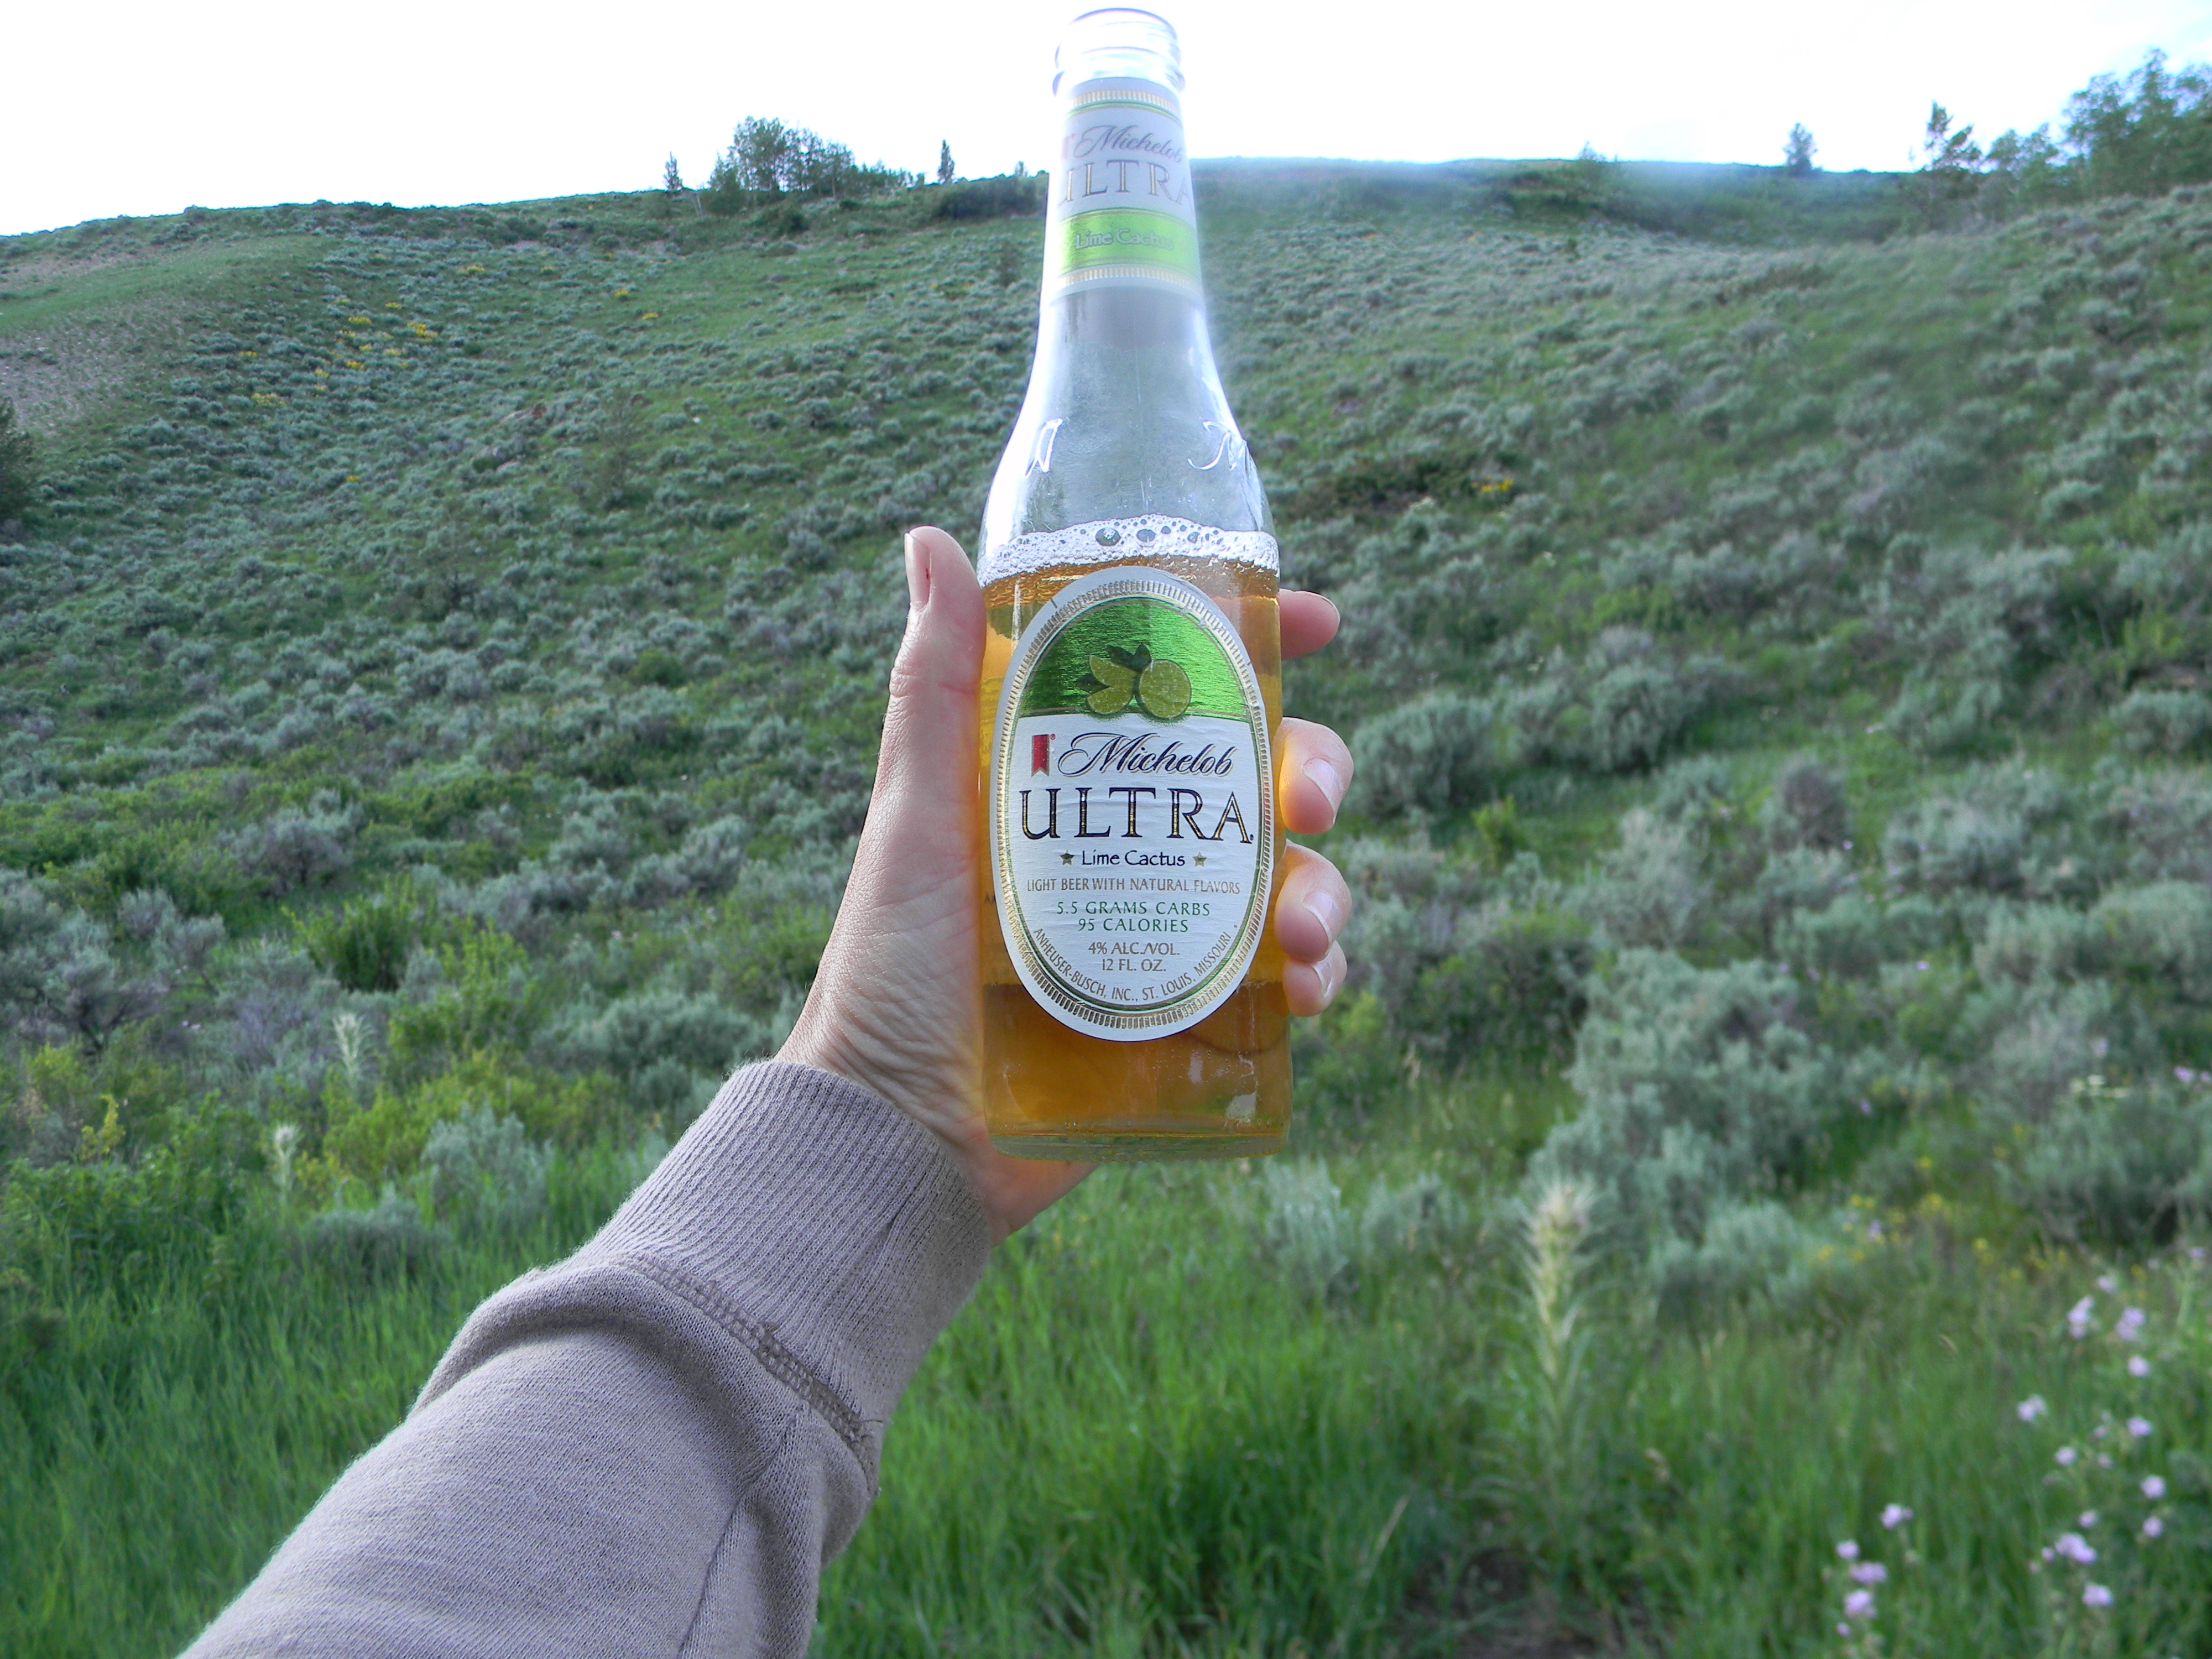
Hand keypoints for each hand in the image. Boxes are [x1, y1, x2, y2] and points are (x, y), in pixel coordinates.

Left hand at [779, 527, 1354, 1237]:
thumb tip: (928, 542)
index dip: (1257, 646)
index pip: (1181, 690)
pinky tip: (1304, 990)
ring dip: (1324, 887)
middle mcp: (1130, 846)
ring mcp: (1166, 931)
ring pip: (1288, 879)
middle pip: (1260, 777)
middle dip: (1315, 770)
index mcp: (1072, 782)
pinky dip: (1314, 979)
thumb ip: (936, 689)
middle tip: (1309, 798)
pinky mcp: (1189, 1019)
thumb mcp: (916, 816)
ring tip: (1303, 929)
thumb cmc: (888, 969)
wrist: (901, 1133)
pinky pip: (1283, 985)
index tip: (1315, 623)